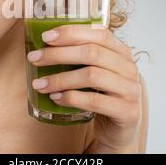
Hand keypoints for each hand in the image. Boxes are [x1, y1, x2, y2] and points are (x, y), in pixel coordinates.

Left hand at [27, 24, 142, 152]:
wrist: (119, 132)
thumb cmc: (101, 96)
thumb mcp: (94, 72)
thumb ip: (79, 57)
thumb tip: (43, 45)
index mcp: (122, 52)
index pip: (99, 33)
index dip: (72, 32)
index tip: (45, 37)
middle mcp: (129, 68)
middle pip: (92, 53)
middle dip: (58, 54)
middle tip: (34, 58)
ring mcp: (131, 90)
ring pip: (92, 75)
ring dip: (60, 78)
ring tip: (39, 84)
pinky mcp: (128, 112)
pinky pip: (94, 101)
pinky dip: (71, 98)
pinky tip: (55, 98)